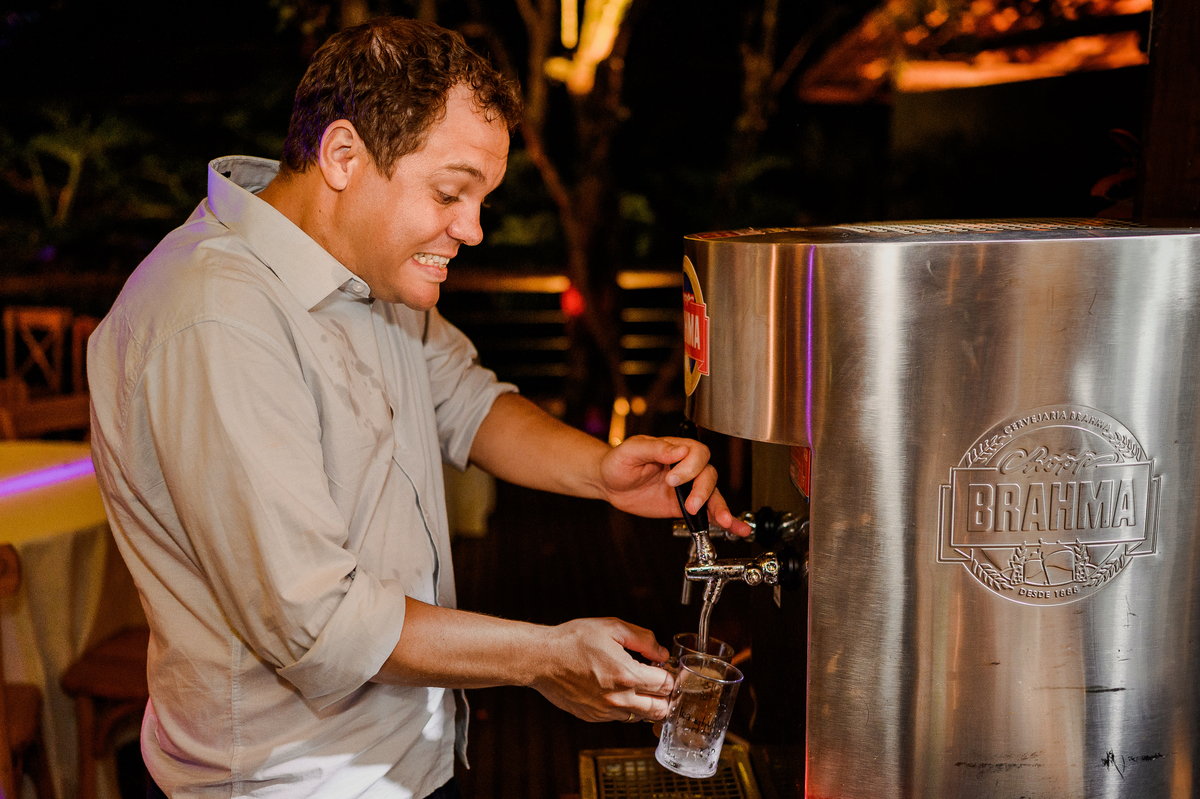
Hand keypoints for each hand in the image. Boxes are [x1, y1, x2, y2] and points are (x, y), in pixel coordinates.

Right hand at [530, 618, 673, 722]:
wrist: (542, 658)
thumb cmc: (573, 640)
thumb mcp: (612, 627)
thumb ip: (643, 639)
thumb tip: (661, 653)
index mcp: (627, 675)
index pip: (666, 684)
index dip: (669, 674)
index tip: (664, 668)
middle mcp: (619, 699)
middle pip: (660, 709)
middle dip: (663, 694)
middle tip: (656, 680)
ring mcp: (606, 711)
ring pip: (641, 717)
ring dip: (645, 703)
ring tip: (636, 685)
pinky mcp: (594, 717)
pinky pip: (620, 718)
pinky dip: (625, 707)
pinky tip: (616, 689)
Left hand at [598, 435, 751, 536]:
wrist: (610, 483)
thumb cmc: (619, 461)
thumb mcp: (632, 450)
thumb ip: (656, 449)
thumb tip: (679, 450)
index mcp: (676, 449)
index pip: (697, 453)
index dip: (690, 467)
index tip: (672, 479)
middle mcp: (686, 467)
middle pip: (708, 475)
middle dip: (702, 491)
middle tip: (688, 504)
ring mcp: (687, 488)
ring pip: (712, 494)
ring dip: (720, 507)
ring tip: (723, 521)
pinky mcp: (684, 506)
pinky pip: (707, 512)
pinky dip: (723, 520)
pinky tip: (736, 528)